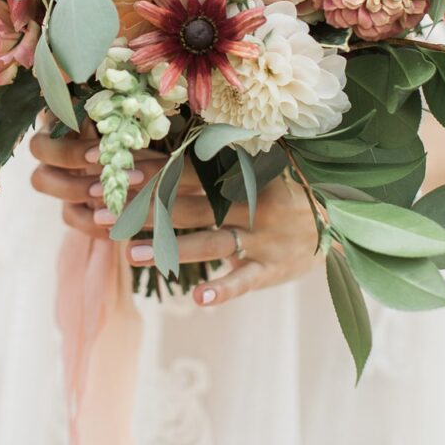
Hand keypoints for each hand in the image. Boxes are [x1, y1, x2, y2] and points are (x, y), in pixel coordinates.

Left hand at [41, 125, 321, 306]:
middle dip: (143, 208)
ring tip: (129, 253)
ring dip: (170, 248)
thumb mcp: (253, 167)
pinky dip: (223, 288)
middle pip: (188, 205)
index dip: (145, 169)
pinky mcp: (273, 270)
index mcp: (240, 174)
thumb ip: (208, 162)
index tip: (107, 167)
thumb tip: (150, 147)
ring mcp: (261, 238)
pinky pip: (245, 280)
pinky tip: (196, 296)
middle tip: (100, 212)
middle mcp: (248, 203)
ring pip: (210, 242)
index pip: (184, 170)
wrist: (344, 221)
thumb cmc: (282, 190)